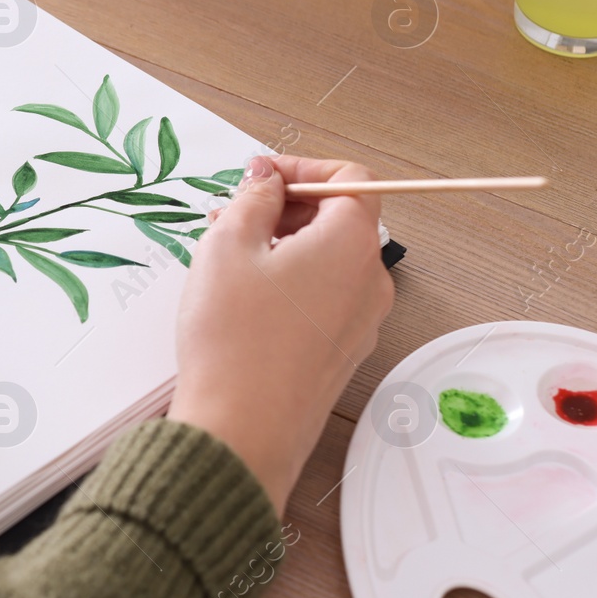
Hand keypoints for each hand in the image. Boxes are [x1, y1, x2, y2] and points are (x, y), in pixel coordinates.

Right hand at [167, 155, 394, 514]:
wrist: (242, 427)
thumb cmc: (235, 338)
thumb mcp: (228, 244)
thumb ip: (254, 199)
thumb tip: (266, 181)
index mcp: (352, 245)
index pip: (351, 180)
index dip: (302, 170)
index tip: (259, 177)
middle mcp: (370, 282)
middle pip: (340, 221)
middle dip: (285, 209)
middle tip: (230, 216)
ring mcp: (360, 322)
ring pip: (327, 262)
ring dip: (283, 247)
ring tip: (226, 259)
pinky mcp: (340, 353)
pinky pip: (322, 300)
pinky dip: (289, 284)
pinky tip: (242, 299)